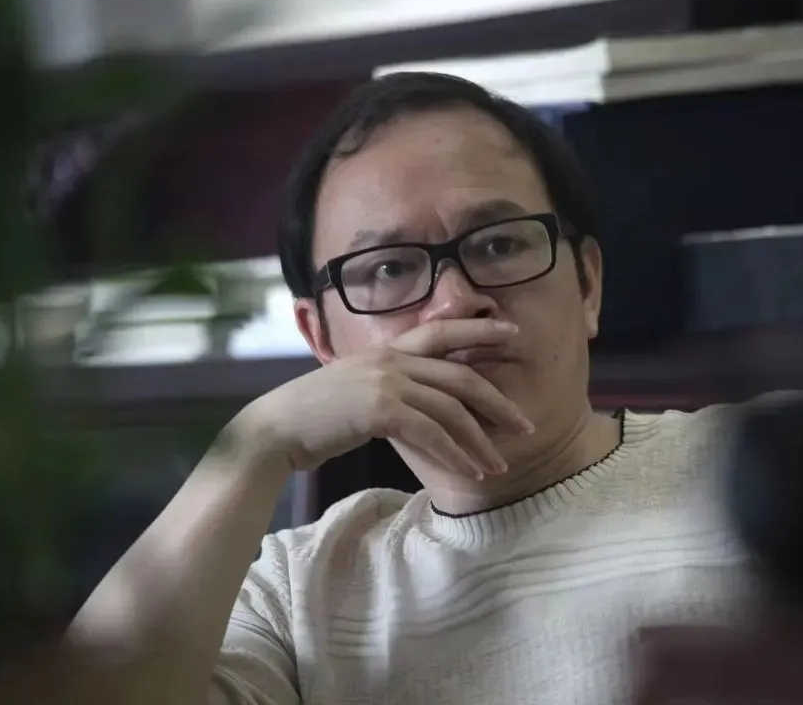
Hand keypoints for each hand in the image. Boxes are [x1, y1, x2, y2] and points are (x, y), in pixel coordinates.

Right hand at [239, 318, 534, 478]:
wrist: (276, 430)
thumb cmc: (314, 418)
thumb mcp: (355, 391)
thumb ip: (388, 390)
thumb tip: (418, 409)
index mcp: (386, 350)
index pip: (441, 331)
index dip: (479, 330)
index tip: (512, 332)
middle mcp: (390, 360)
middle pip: (460, 377)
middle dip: (498, 402)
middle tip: (526, 425)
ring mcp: (386, 382)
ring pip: (451, 410)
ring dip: (480, 442)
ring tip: (499, 465)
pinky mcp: (380, 409)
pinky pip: (432, 433)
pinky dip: (456, 455)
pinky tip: (470, 472)